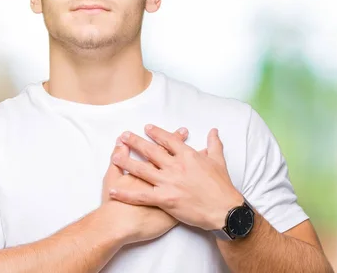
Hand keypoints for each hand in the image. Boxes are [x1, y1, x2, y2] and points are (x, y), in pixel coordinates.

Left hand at [109, 125, 243, 230]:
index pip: (169, 140)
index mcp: (188, 156)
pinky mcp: (165, 199)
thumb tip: (213, 131)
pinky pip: (141, 195)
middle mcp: (176, 166)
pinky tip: (114, 191)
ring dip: (126, 162)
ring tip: (114, 156)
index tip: (147, 128)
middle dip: (136, 142)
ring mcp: (169, 183)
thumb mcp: (219, 161)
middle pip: (151, 151)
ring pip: (142, 170)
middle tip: (124, 136)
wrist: (223, 209)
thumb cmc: (222, 186)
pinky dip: (126, 194)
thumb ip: (214, 144)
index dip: (156, 133)